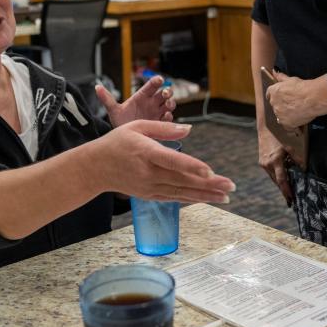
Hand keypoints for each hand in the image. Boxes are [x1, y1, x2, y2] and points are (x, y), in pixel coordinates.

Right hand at [92, 120, 235, 202]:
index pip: (172, 160)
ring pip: (182, 192)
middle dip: (209, 184)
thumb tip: (189, 128)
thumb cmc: (117, 143)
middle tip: (231, 185)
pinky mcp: (150, 194)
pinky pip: (175, 197)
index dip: (191, 166)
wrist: (95, 168)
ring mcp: (150, 187)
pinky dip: (192, 199)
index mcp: (146, 152)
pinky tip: (208, 199)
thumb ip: (164, 128)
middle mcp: (149, 172)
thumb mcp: (137, 127)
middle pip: (183, 179)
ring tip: (227, 196)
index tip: (209, 171)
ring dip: (206, 195)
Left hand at [98, 76, 175, 126]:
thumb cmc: (121, 121)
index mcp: (142, 96)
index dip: (156, 81)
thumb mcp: (114, 111)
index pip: (151, 86)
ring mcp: (157, 113)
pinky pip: (168, 119)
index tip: (159, 79)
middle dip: (167, 92)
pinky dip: (168, 118)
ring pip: (169, 105)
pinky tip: (165, 118)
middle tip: (165, 93)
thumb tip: (97, 87)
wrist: (126, 137)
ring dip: (170, 104)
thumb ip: (107, 99)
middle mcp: (152, 103)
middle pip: (164, 94)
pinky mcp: (160, 123)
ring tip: (167, 106)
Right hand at [258, 126, 292, 206]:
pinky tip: (283, 178)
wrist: (266, 125)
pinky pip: (271, 172)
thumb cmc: (281, 133)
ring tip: (288, 191)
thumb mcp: (292, 145)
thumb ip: (298, 158)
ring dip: (281, 183)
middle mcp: (267, 164)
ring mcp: (263, 163)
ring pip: (273, 177)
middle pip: (277, 181)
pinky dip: (277, 176)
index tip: (291, 199)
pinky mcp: (262, 161)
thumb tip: (303, 170)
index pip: (282, 180)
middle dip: (284, 190)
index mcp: (275, 161)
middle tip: (291, 199)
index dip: (287, 191)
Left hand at [266, 71, 326, 129]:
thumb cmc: (303, 87)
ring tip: (297, 112)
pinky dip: (292, 125)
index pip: (269, 94)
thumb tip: (274, 72)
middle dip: (282, 106)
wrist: (312, 98)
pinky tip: (298, 121)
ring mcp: (280, 115)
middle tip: (293, 104)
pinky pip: (287, 126)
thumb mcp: (291, 79)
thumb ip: (281, 77)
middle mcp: (274, 104)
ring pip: (281, 116)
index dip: (276, 96)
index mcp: (273, 92)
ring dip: (287, 115)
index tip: (281, 97)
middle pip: (275, 106)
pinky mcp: (287, 123)